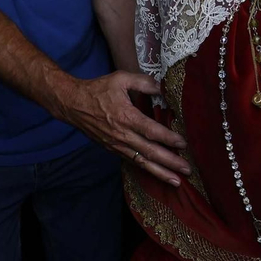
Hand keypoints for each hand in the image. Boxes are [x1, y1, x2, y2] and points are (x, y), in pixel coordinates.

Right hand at [55, 71, 190, 185]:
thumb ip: (144, 82)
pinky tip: (158, 174)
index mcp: (126, 117)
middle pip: (150, 152)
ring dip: (160, 172)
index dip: (168, 139)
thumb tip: (163, 88)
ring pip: (142, 162)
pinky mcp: (113, 149)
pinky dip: (146, 170)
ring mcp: (117, 145)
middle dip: (170, 163)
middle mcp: (122, 135)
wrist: (73, 104)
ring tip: (176, 182)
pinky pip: (132, 162)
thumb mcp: (121, 78)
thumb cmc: (98, 90)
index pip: (151, 131)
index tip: (183, 144)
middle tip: (187, 170)